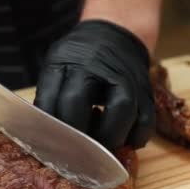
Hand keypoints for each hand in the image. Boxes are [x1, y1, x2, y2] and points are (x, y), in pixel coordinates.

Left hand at [34, 20, 154, 150]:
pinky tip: (124, 143)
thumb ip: (51, 98)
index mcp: (64, 61)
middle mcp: (93, 66)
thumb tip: (43, 140)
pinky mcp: (146, 90)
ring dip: (110, 138)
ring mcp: (124, 76)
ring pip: (122, 110)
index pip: (50, 98)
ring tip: (102, 151)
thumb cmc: (80, 61)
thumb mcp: (58, 68)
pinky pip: (146, 119)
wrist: (116, 34)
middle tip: (75, 154)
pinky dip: (136, 138)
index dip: (48, 129)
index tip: (49, 148)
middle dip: (75, 135)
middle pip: (78, 101)